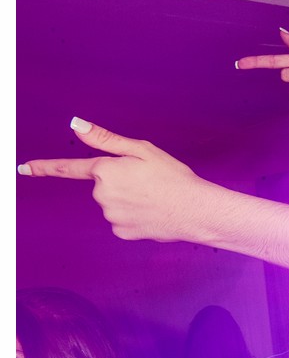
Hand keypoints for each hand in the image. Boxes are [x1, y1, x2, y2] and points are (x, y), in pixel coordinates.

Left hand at [19, 118, 221, 243]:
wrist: (196, 211)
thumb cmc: (174, 178)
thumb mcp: (142, 150)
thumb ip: (106, 139)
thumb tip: (77, 125)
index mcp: (106, 170)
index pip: (69, 168)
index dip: (44, 168)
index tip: (24, 168)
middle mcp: (103, 195)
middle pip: (103, 186)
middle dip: (120, 183)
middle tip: (149, 183)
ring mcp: (111, 215)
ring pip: (112, 204)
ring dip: (129, 201)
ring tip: (155, 199)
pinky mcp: (122, 232)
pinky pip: (121, 221)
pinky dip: (134, 217)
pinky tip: (152, 214)